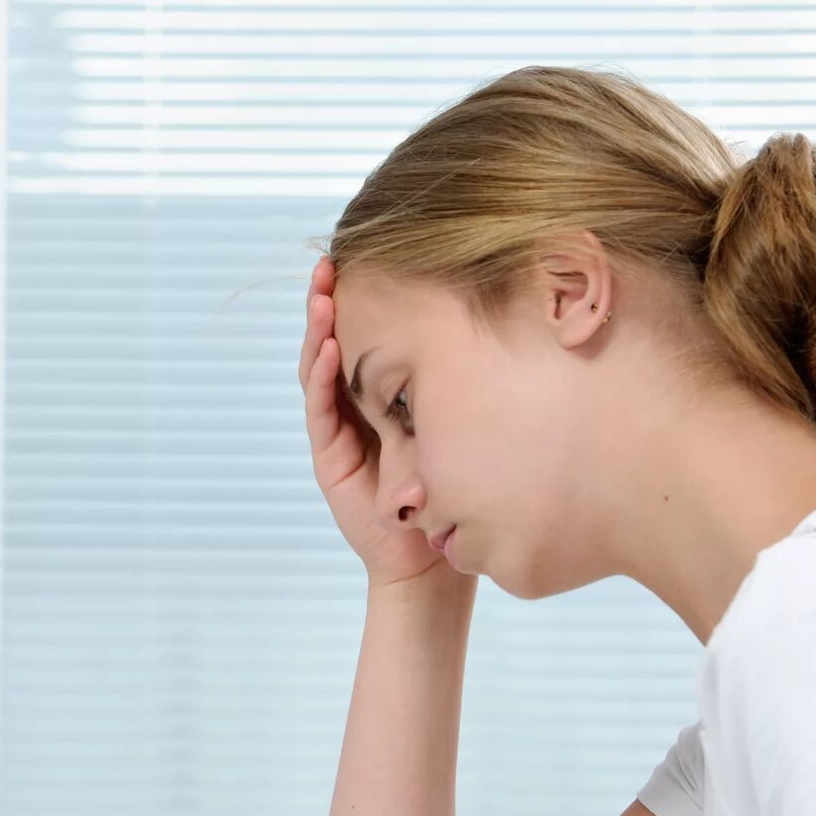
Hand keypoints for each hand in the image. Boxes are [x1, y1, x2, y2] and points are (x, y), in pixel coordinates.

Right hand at [299, 256, 444, 587]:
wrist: (430, 558)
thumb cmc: (451, 491)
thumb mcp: (458, 424)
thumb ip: (459, 389)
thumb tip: (496, 330)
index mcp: (384, 393)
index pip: (367, 336)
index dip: (362, 299)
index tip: (366, 257)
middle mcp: (356, 405)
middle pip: (337, 341)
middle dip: (331, 300)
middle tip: (332, 261)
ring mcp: (339, 429)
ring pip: (321, 367)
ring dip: (319, 329)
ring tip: (322, 293)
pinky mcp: (330, 455)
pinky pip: (321, 406)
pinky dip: (322, 373)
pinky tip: (327, 345)